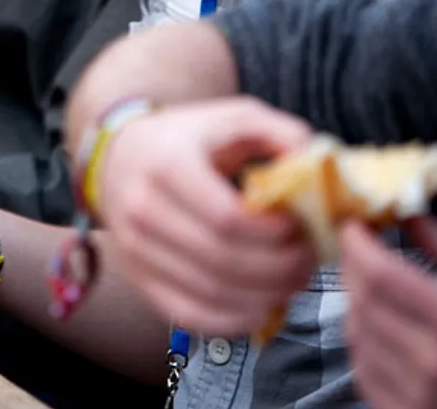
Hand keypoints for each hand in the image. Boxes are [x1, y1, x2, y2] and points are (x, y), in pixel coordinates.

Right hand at [97, 98, 316, 334]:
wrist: (118, 157)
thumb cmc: (186, 137)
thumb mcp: (233, 117)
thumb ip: (282, 132)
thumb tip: (318, 168)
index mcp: (167, 164)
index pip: (228, 218)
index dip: (276, 233)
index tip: (302, 227)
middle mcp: (143, 209)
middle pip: (223, 260)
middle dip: (280, 268)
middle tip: (309, 260)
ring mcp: (135, 249)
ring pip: (211, 292)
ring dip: (265, 296)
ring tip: (292, 280)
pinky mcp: (138, 277)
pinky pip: (189, 314)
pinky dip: (232, 320)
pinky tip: (261, 305)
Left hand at [342, 218, 436, 408]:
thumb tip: (410, 216)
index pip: (383, 274)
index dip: (359, 244)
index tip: (353, 225)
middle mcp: (433, 362)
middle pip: (362, 298)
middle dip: (353, 266)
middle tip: (356, 249)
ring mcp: (413, 394)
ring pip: (355, 328)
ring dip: (356, 301)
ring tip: (376, 290)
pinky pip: (359, 362)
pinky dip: (364, 338)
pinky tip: (384, 328)